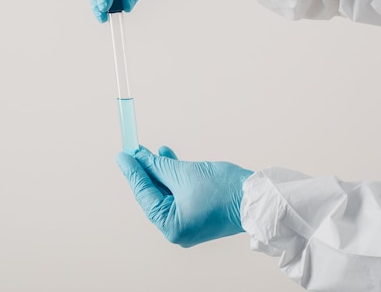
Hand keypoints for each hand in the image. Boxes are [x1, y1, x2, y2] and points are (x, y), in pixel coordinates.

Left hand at [116, 146, 252, 246]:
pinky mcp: (198, 214)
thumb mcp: (183, 173)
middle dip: (146, 170)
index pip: (144, 195)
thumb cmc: (223, 189)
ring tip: (151, 150)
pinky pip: (179, 193)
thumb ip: (157, 165)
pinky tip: (167, 157)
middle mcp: (177, 230)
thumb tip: (137, 156)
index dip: (132, 172)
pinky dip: (174, 177)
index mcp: (171, 227)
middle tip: (134, 149)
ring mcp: (188, 223)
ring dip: (160, 170)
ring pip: (167, 191)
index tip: (122, 154)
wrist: (257, 197)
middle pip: (154, 194)